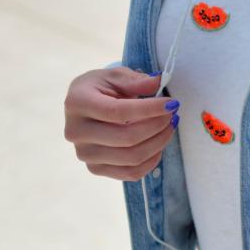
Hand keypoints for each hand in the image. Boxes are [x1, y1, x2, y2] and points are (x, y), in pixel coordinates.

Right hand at [63, 67, 179, 180]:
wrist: (84, 107)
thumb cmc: (101, 88)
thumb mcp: (115, 76)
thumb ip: (136, 80)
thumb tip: (158, 82)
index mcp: (77, 103)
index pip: (118, 112)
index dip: (149, 109)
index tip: (172, 103)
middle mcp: (76, 132)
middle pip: (127, 138)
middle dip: (158, 126)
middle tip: (173, 115)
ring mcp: (85, 154)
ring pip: (132, 158)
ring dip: (159, 142)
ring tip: (169, 127)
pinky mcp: (95, 169)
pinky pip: (131, 173)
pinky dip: (152, 160)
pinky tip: (158, 144)